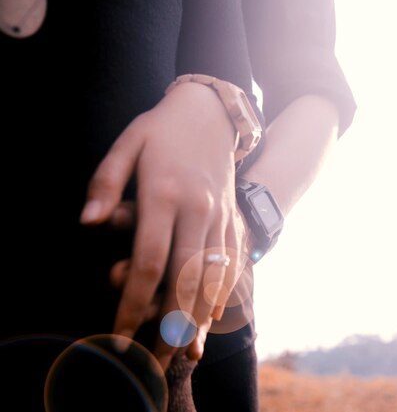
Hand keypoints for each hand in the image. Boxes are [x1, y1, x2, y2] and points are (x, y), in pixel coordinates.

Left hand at [80, 82, 247, 368]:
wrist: (212, 113)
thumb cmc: (162, 128)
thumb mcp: (128, 143)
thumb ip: (105, 182)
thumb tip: (88, 222)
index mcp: (166, 195)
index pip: (150, 261)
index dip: (133, 303)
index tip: (118, 334)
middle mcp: (198, 211)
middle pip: (186, 279)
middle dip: (170, 326)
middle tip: (155, 361)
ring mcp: (220, 216)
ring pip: (214, 277)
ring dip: (199, 319)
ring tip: (185, 352)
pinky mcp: (231, 218)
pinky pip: (231, 262)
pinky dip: (222, 293)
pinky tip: (213, 318)